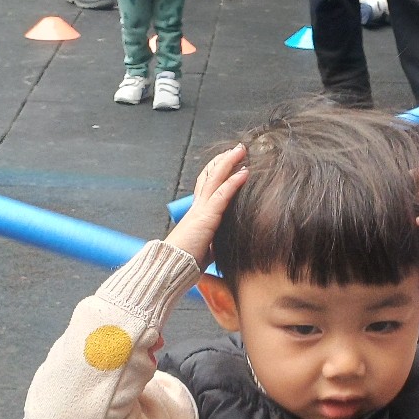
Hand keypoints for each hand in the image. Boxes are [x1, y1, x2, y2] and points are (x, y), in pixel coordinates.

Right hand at [165, 144, 248, 268]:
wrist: (172, 268)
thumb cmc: (186, 263)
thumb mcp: (205, 250)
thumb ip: (214, 243)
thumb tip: (222, 249)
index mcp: (197, 214)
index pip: (206, 187)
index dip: (217, 172)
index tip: (229, 163)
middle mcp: (197, 207)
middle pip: (209, 176)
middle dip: (223, 160)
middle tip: (237, 149)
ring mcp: (201, 210)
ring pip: (215, 178)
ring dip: (229, 162)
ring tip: (241, 150)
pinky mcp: (207, 217)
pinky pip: (223, 194)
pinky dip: (234, 181)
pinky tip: (245, 172)